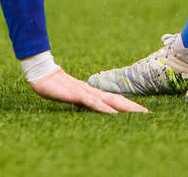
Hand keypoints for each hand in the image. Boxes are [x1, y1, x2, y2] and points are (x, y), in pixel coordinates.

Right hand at [28, 67, 147, 113]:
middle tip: (146, 113)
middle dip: (132, 106)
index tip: (141, 111)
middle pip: (116, 99)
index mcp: (92, 93)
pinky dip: (103, 108)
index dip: (128, 104)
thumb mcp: (71, 95)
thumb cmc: (54, 85)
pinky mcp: (76, 94)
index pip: (114, 99)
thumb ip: (82, 99)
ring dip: (123, 107)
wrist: (41, 73)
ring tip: (137, 112)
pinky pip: (92, 102)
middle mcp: (92, 92)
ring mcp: (84, 92)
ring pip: (108, 100)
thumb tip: (92, 104)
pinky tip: (112, 113)